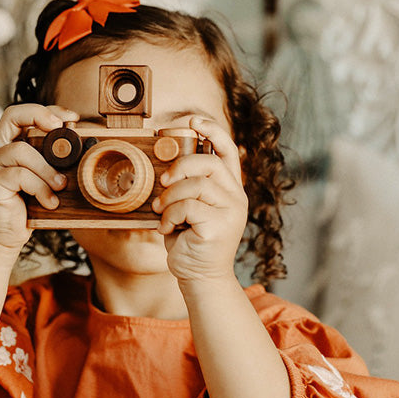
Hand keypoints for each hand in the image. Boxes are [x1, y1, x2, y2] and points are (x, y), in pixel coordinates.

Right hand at [0, 104, 76, 252]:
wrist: (4, 237)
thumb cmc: (26, 207)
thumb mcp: (41, 179)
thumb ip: (50, 162)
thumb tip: (83, 148)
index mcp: (5, 145)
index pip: (18, 113)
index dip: (44, 110)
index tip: (70, 118)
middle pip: (12, 116)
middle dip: (41, 117)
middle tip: (63, 130)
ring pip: (21, 150)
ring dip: (47, 168)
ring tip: (61, 185)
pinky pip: (20, 176)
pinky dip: (40, 188)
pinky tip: (49, 202)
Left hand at [152, 117, 247, 283]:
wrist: (200, 276)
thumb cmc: (191, 241)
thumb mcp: (190, 208)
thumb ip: (188, 187)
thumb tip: (167, 167)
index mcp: (230, 189)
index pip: (228, 150)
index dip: (212, 130)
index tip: (192, 121)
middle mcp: (236, 197)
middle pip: (208, 163)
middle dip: (180, 167)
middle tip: (164, 182)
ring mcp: (231, 211)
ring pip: (195, 185)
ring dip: (170, 197)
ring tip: (162, 212)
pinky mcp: (219, 226)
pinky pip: (187, 207)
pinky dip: (170, 216)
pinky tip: (167, 229)